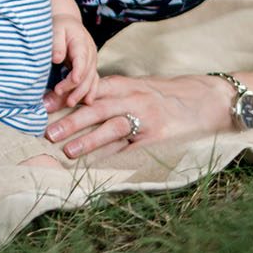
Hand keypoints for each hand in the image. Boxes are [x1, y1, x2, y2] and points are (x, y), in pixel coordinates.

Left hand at [42, 72, 230, 159]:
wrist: (209, 99)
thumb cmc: (169, 95)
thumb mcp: (139, 86)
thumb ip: (113, 93)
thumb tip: (79, 101)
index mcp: (126, 85)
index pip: (90, 88)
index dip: (65, 95)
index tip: (43, 104)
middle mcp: (134, 98)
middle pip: (96, 108)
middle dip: (69, 120)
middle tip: (46, 132)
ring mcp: (147, 119)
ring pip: (112, 128)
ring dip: (87, 141)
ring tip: (67, 151)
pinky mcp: (159, 138)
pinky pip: (132, 150)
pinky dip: (114, 159)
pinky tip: (98, 168)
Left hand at [45, 4, 99, 109]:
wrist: (68, 22)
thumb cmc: (60, 25)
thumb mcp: (56, 28)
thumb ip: (57, 43)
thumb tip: (57, 58)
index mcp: (82, 42)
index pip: (81, 60)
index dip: (77, 72)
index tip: (72, 82)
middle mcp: (91, 53)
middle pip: (87, 73)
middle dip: (75, 87)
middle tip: (60, 96)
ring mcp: (92, 61)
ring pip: (91, 80)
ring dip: (82, 93)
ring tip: (70, 103)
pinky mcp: (90, 67)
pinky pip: (93, 81)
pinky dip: (91, 92)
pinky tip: (87, 102)